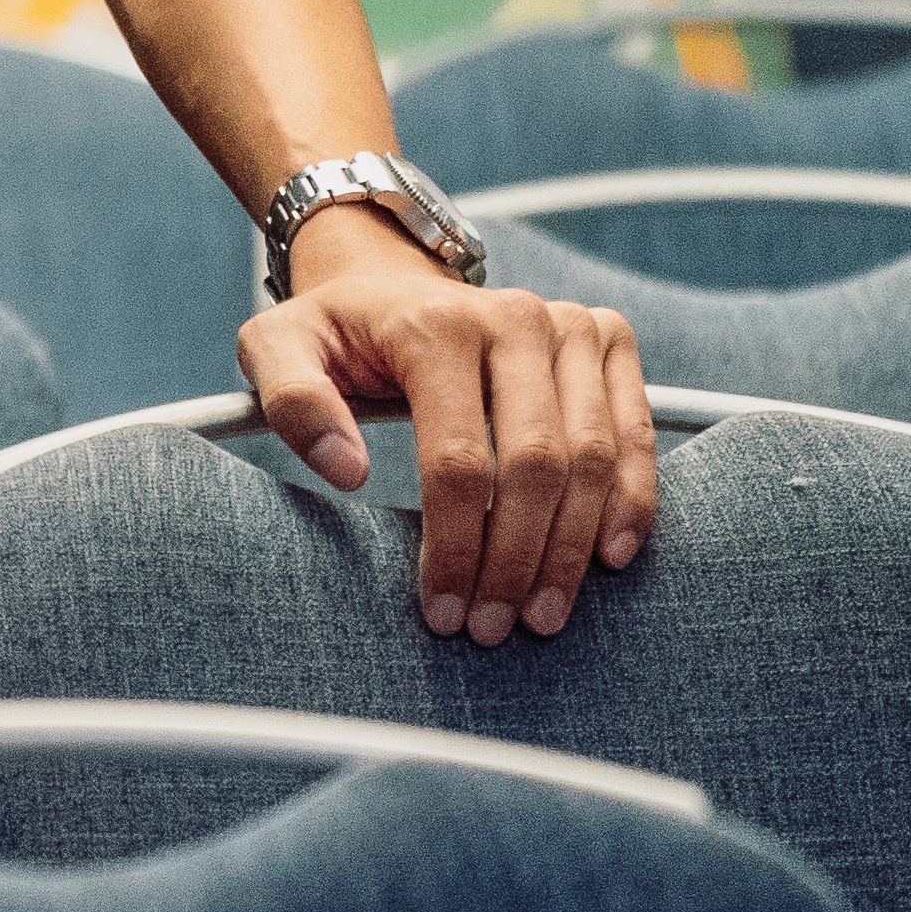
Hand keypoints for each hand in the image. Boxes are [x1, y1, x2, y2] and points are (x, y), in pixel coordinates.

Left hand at [238, 246, 652, 642]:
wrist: (392, 284)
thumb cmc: (335, 333)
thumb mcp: (275, 349)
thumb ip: (292, 402)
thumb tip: (346, 471)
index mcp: (435, 324)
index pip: (458, 458)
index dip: (455, 544)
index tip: (442, 609)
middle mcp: (514, 316)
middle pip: (537, 463)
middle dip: (517, 560)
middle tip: (494, 628)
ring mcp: (568, 325)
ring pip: (594, 457)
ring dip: (573, 548)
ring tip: (542, 614)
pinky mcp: (606, 337)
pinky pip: (635, 432)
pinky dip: (633, 499)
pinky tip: (607, 556)